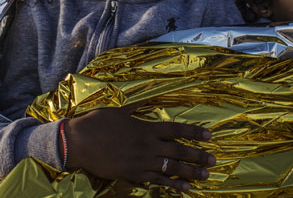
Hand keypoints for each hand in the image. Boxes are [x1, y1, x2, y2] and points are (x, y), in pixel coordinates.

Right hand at [64, 105, 214, 191]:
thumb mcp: (119, 110)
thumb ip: (136, 110)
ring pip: (172, 168)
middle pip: (179, 151)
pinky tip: (185, 189)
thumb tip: (148, 102)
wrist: (78, 142)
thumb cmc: (97, 123)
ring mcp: (142, 162)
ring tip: (205, 176)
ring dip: (191, 173)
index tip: (210, 136)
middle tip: (213, 161)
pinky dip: (173, 186)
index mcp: (145, 127)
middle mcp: (148, 145)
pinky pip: (158, 181)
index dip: (194, 132)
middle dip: (198, 156)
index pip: (176, 129)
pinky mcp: (133, 175)